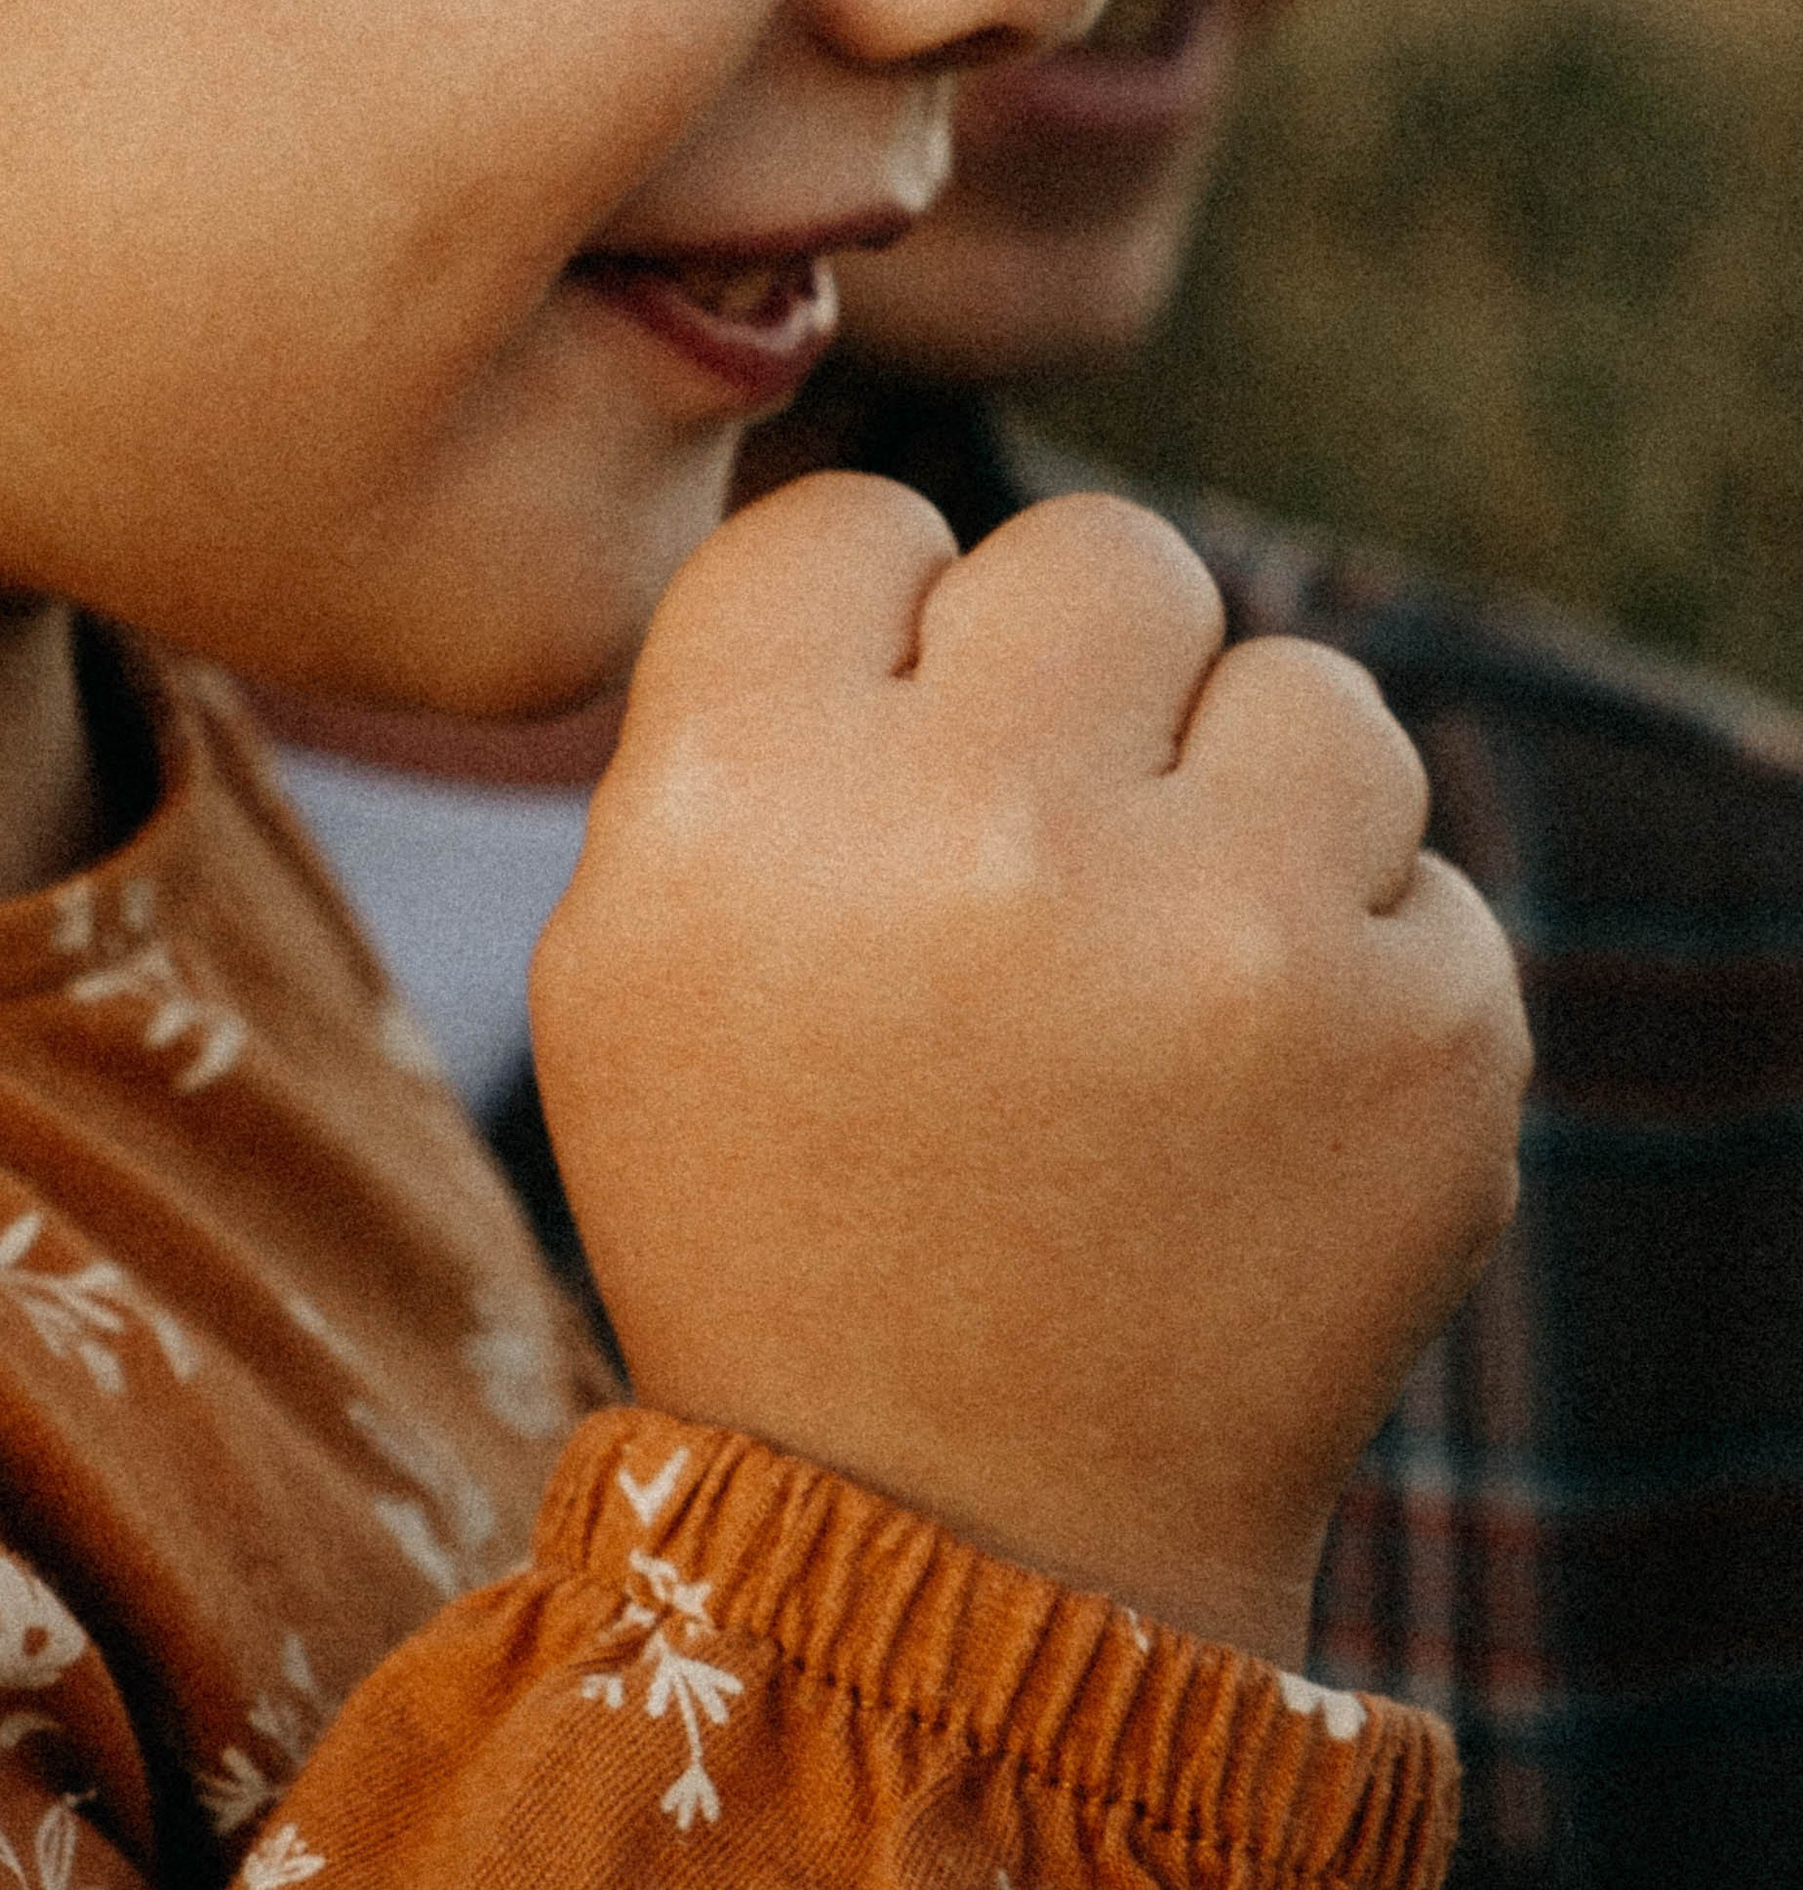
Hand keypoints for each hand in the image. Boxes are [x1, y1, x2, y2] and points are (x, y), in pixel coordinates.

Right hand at [530, 474, 1528, 1665]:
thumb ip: (742, 709)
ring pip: (1307, 687)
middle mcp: (983, 828)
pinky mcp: (1426, 1034)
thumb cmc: (774, 1204)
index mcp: (747, 789)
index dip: (880, 642)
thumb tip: (914, 559)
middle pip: (1105, 555)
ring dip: (1246, 805)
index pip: (865, 519)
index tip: (887, 770)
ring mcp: (1228, 934)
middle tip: (1047, 850)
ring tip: (1163, 973)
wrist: (961, 1536)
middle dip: (1084, 684)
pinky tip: (1254, 1094)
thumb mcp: (629, 943)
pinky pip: (1422, 868)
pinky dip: (1352, 963)